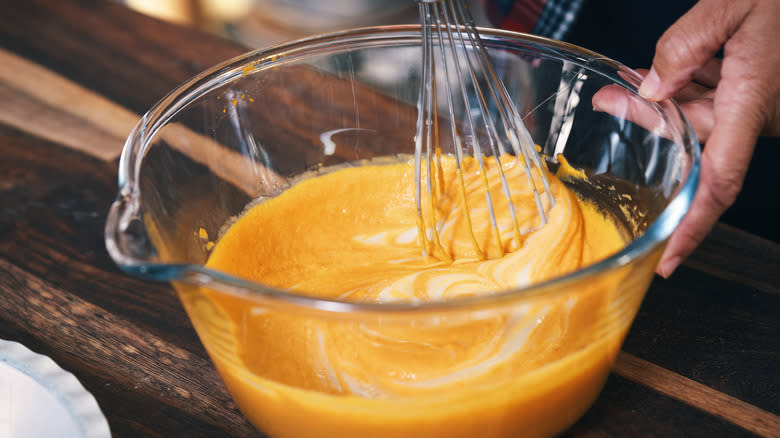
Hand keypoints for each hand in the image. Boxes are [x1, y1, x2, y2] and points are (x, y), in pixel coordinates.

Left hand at [637, 0, 779, 277]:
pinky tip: (659, 71)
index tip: (667, 260)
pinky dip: (684, 87)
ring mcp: (757, 104)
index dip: (692, 226)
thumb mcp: (733, 5)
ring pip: (698, 117)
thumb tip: (653, 85)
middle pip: (692, 141)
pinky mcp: (756, 91)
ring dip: (660, 102)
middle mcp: (756, 113)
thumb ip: (687, 44)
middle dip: (648, 123)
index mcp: (754, 102)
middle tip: (608, 99)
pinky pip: (712, 99)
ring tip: (623, 81)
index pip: (719, 181)